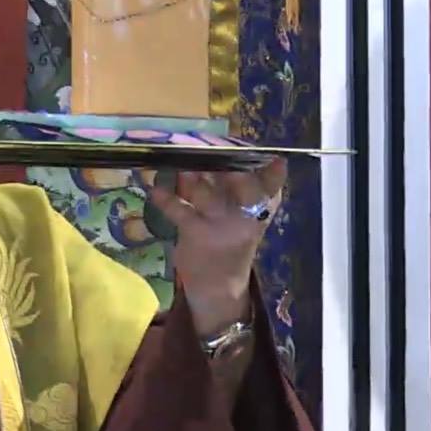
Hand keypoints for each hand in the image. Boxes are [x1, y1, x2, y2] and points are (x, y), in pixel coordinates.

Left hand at [149, 158, 286, 337]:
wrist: (219, 286)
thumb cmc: (230, 239)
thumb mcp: (242, 214)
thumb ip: (232, 184)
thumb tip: (210, 148)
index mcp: (262, 209)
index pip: (272, 187)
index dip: (273, 173)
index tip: (274, 159)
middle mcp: (246, 216)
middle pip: (241, 184)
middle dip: (224, 161)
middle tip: (205, 144)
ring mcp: (222, 225)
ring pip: (208, 194)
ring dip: (191, 175)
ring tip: (178, 162)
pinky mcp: (197, 234)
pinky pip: (180, 211)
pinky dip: (165, 198)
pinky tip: (155, 190)